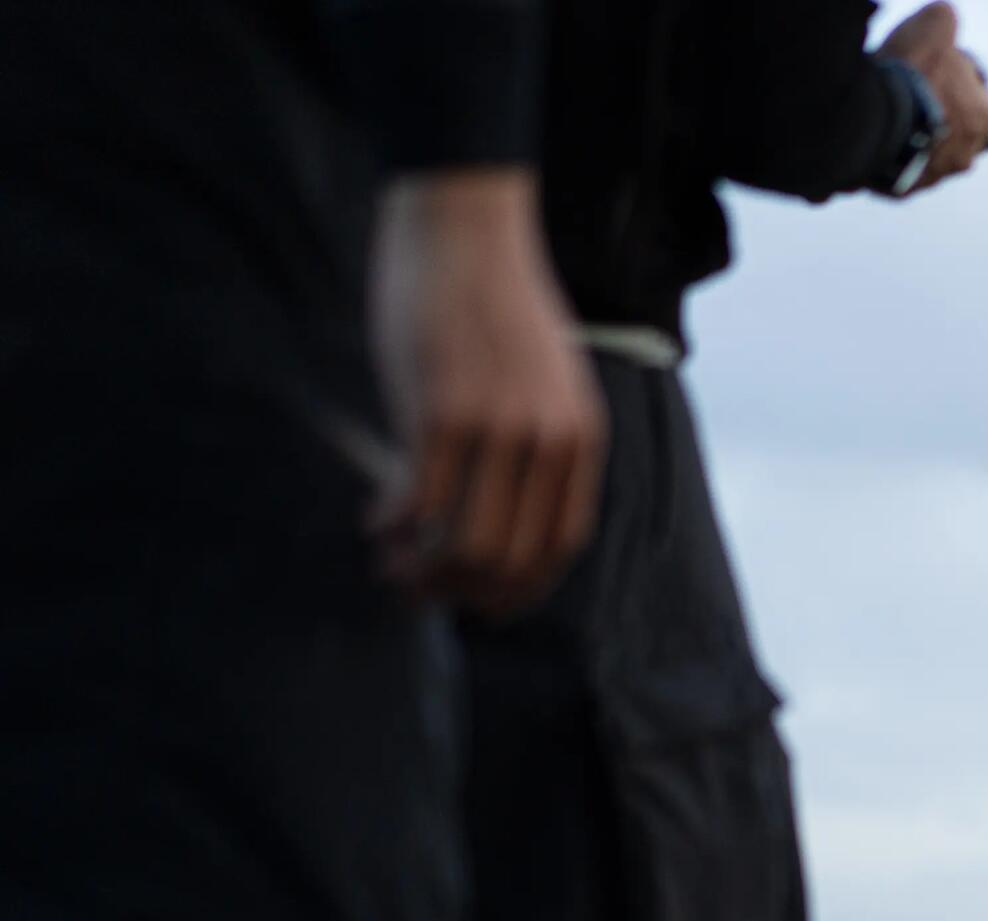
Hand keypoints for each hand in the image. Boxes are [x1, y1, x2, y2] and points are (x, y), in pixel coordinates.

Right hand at [369, 170, 606, 616]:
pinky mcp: (444, 411)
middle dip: (459, 590)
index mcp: (579, 437)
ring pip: (467, 546)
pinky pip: (420, 504)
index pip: (560, 547)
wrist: (464, 223)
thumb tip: (481, 520)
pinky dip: (394, 528)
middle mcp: (549, 441)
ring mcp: (500, 428)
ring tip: (392, 562)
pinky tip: (376, 520)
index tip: (476, 599)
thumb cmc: (490, 303)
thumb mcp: (536, 381)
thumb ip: (526, 446)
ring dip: (423, 571)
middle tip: (415, 585)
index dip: (516, 587)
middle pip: (510, 560)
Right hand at [878, 2, 987, 192]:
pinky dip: (892, 154)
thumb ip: (946, 22)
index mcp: (985, 119)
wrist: (870, 119)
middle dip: (942, 113)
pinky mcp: (902, 190)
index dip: (967, 83)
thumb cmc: (911, 75)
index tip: (946, 73)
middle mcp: (966, 155)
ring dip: (916, 135)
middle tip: (916, 91)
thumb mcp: (935, 25)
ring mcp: (934, 177)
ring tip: (892, 112)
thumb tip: (944, 20)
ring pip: (929, 153)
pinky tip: (877, 132)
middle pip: (959, 131)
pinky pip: (900, 170)